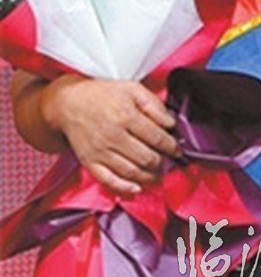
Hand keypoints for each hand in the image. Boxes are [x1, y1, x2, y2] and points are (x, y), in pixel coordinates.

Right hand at [40, 74, 180, 194]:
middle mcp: (114, 136)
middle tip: (168, 161)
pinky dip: (125, 188)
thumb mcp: (132, 88)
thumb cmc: (102, 94)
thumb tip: (170, 123)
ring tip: (157, 174)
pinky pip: (109, 181)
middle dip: (162, 162)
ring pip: (132, 172)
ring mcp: (101, 151)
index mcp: (126, 115)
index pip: (157, 138)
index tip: (176, 149)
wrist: (69, 103)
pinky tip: (137, 187)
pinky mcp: (90, 162)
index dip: (171, 146)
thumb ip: (154, 104)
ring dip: (149, 176)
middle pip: (146, 158)